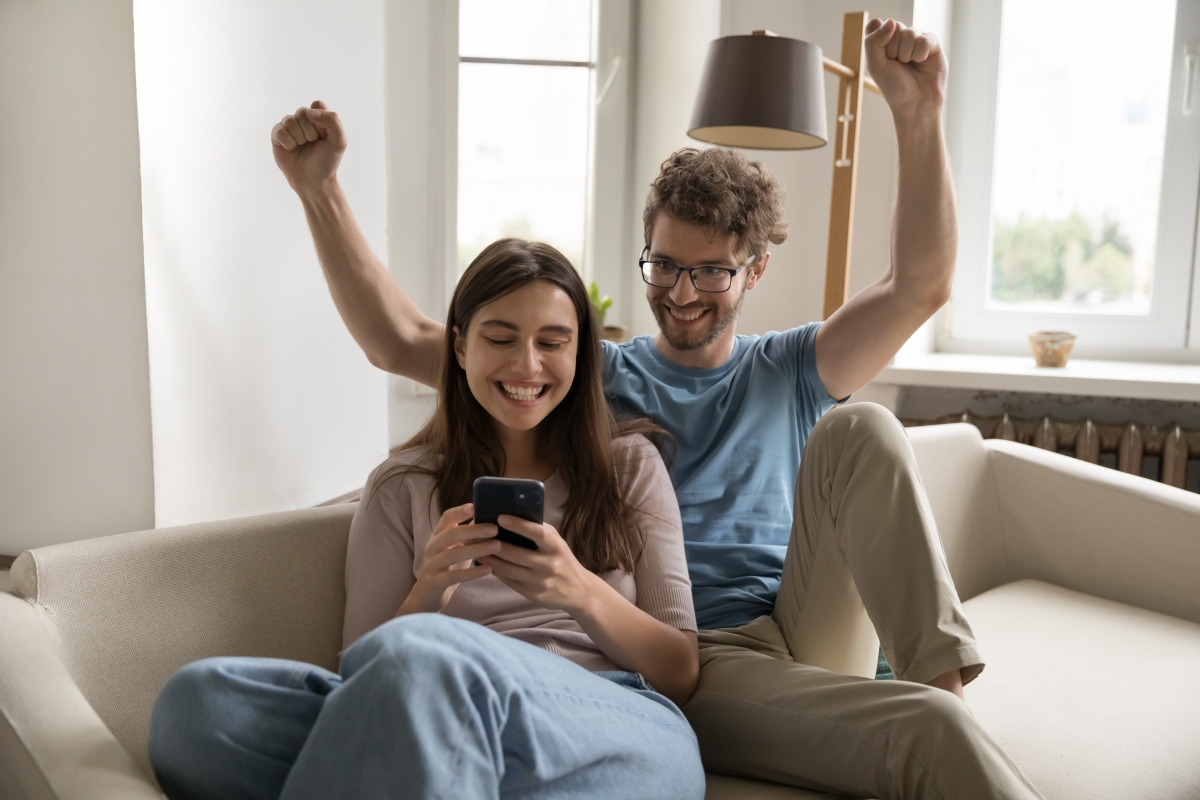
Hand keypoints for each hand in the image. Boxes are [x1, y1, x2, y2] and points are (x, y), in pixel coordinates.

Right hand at [270, 100, 346, 195]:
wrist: (314, 180)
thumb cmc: (327, 161)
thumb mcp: (339, 142)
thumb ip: (333, 121)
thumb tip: (310, 112)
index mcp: (320, 117)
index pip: (317, 105)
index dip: (321, 121)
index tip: (325, 135)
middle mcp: (304, 119)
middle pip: (303, 112)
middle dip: (310, 132)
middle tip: (313, 144)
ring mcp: (290, 126)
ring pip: (290, 121)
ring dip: (299, 138)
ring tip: (302, 147)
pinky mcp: (277, 135)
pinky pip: (280, 131)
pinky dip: (288, 143)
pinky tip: (291, 149)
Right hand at [398, 503, 499, 615]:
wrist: (427, 596)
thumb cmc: (448, 567)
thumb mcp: (456, 548)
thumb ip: (468, 534)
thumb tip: (489, 517)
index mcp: (437, 536)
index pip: (446, 518)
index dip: (459, 511)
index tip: (475, 507)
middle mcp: (432, 548)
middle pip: (451, 534)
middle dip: (473, 530)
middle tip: (494, 529)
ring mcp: (431, 565)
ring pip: (453, 554)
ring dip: (476, 549)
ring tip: (497, 546)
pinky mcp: (435, 582)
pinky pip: (454, 576)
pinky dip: (472, 572)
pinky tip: (489, 569)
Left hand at [479, 516, 596, 612]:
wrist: (578, 591)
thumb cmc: (562, 559)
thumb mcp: (557, 542)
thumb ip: (539, 530)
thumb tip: (513, 516)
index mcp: (556, 547)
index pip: (537, 533)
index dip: (519, 525)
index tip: (501, 517)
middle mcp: (549, 565)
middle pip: (516, 554)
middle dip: (493, 544)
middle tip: (475, 534)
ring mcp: (540, 582)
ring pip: (508, 569)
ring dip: (489, 558)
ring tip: (474, 548)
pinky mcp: (532, 595)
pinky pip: (509, 581)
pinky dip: (495, 571)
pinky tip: (486, 562)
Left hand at [863, 19, 946, 117]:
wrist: (916, 103)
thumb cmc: (894, 87)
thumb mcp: (875, 66)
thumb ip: (873, 42)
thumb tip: (890, 21)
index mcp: (881, 43)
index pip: (876, 25)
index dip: (879, 39)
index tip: (882, 56)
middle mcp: (898, 39)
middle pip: (895, 27)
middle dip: (894, 49)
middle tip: (898, 64)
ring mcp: (915, 40)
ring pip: (910, 33)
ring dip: (908, 54)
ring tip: (910, 65)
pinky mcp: (932, 44)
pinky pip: (925, 38)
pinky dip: (921, 53)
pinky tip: (922, 62)